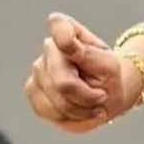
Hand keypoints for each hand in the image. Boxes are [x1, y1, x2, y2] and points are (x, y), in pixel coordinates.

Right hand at [24, 15, 141, 133]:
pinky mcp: (33, 92)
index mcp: (68, 33)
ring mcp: (37, 71)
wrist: (108, 94)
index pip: (59, 26)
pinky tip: (82, 111)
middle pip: (63, 83)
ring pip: (58, 102)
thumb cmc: (109, 76)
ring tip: (94, 104)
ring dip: (82, 110)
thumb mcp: (110, 66)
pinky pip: (50, 112)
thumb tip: (67, 45)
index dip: (63, 37)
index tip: (73, 47)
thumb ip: (89, 55)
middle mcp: (49, 49)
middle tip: (102, 96)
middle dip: (88, 97)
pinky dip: (72, 117)